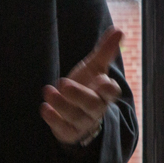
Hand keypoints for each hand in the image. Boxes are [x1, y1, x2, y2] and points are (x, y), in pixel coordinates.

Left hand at [41, 27, 123, 146]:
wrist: (75, 114)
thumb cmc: (87, 86)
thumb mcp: (94, 68)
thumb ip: (105, 51)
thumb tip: (119, 30)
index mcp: (104, 93)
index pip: (111, 92)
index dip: (108, 88)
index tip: (101, 80)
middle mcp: (95, 109)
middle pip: (92, 105)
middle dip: (79, 95)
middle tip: (64, 83)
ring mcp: (82, 122)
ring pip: (75, 116)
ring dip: (61, 105)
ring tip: (48, 91)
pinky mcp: (68, 132)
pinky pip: (62, 128)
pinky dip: (53, 119)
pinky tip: (44, 108)